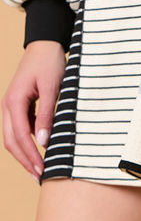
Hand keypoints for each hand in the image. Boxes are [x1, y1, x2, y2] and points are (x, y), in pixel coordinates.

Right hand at [2, 40, 65, 181]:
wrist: (45, 43)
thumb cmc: (49, 61)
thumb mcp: (52, 86)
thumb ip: (47, 113)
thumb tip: (43, 140)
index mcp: (13, 102)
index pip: (20, 137)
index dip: (31, 156)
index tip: (42, 170)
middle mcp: (8, 106)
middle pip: (12, 141)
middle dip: (25, 160)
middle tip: (39, 177)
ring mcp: (12, 105)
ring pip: (14, 136)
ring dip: (25, 153)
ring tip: (39, 168)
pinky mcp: (20, 104)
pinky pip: (21, 127)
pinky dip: (28, 140)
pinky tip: (41, 147)